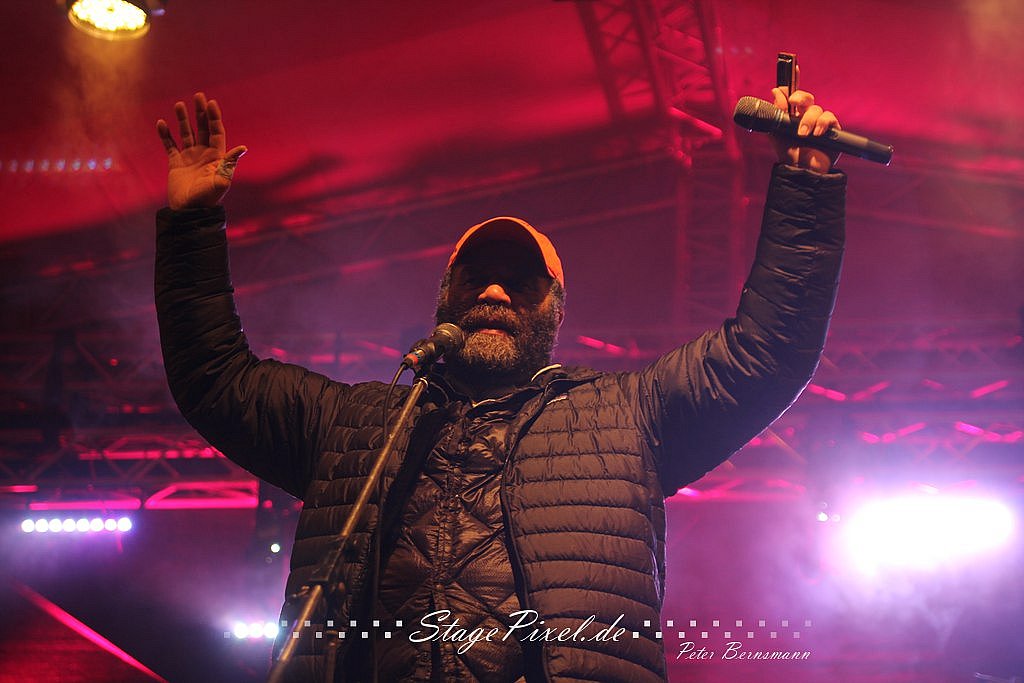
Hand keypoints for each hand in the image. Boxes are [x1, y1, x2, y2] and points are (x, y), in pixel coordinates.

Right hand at [156, 92, 246, 209]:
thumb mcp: (221, 180)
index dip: (214, 118)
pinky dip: (165, 135)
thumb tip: (243, 147)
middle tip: (198, 95)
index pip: (216, 132)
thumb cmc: (207, 198)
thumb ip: (230, 163)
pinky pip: (170, 145)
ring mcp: (190, 158)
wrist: (189, 212)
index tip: (211, 103)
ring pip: (186, 134)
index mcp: (216, 157)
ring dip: (183, 119)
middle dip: (201, 113)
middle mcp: (204, 155)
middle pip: (203, 129)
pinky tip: (161, 123)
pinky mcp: (176, 164)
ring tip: (179, 104)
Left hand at [770, 80, 840, 172]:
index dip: (794, 80)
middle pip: (806, 97)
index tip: (794, 65)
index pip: (793, 95)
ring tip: (803, 134)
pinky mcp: (832, 130)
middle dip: (800, 96)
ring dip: (808, 120)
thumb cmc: (788, 153)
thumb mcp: (777, 132)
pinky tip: (816, 134)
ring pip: (816, 109)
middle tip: (794, 102)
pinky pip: (829, 117)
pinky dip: (822, 124)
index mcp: (792, 115)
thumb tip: (776, 90)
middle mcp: (805, 116)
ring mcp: (819, 123)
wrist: (800, 171)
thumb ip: (776, 112)